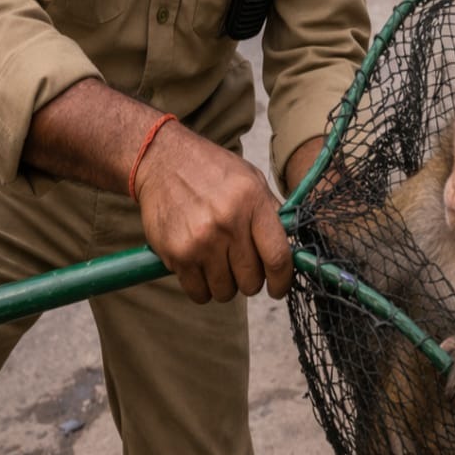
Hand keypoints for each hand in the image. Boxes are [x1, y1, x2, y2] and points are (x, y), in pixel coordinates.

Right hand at [133, 123, 293, 303]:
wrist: (164, 161)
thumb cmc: (213, 171)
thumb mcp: (251, 179)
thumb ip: (271, 212)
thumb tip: (291, 246)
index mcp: (253, 202)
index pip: (278, 256)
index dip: (283, 280)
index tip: (280, 288)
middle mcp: (228, 223)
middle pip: (251, 280)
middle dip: (252, 280)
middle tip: (243, 266)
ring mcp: (200, 241)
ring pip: (225, 291)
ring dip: (226, 285)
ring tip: (220, 263)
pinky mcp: (176, 254)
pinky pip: (198, 293)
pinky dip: (203, 288)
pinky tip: (202, 268)